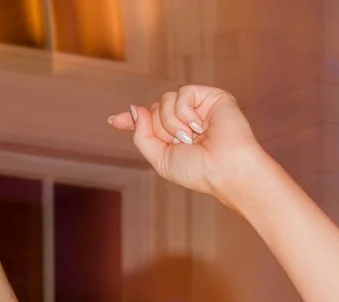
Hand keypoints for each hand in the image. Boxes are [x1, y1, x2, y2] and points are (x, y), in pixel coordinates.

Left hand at [107, 86, 266, 198]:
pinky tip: (199, 126)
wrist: (224, 169)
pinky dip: (186, 112)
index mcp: (174, 138)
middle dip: (160, 127)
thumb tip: (134, 109)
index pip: (149, 123)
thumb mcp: (160, 159)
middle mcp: (185, 121)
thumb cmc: (197, 171)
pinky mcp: (211, 96)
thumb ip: (142, 136)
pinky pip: (183, 93)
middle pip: (154, 109)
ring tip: (192, 138)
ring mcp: (198, 107)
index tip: (113, 121)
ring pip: (166, 99)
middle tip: (179, 143)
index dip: (132, 121)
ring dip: (173, 123)